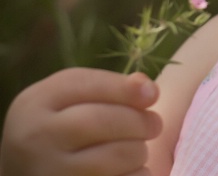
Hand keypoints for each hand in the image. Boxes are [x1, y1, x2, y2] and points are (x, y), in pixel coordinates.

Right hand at [0, 68, 162, 175]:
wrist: (29, 174)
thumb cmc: (58, 130)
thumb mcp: (69, 101)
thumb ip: (105, 88)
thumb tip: (146, 88)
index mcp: (34, 104)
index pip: (87, 86)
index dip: (126, 89)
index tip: (153, 94)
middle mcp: (35, 138)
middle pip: (104, 121)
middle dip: (140, 121)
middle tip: (154, 124)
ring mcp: (49, 172)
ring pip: (117, 156)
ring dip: (139, 151)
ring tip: (135, 149)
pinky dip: (136, 175)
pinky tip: (126, 171)